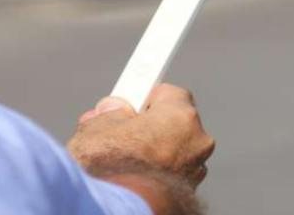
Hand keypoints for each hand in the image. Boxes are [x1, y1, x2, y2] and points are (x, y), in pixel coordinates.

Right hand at [68, 84, 215, 187]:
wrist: (116, 213)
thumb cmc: (110, 171)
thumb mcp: (96, 129)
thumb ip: (110, 114)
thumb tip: (112, 111)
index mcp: (181, 116)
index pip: (168, 92)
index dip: (145, 96)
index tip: (133, 96)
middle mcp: (197, 142)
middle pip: (171, 122)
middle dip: (147, 125)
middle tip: (118, 132)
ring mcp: (195, 171)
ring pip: (172, 151)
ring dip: (152, 152)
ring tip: (121, 162)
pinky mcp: (188, 195)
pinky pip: (170, 174)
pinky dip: (155, 174)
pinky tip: (132, 179)